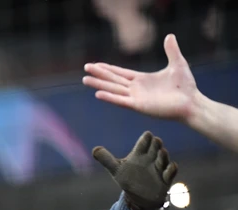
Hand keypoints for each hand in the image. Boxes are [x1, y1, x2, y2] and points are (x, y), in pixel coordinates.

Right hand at [83, 34, 199, 122]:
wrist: (191, 103)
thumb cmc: (186, 86)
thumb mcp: (177, 63)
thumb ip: (171, 51)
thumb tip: (169, 36)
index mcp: (142, 80)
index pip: (121, 73)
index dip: (108, 68)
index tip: (95, 65)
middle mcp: (135, 89)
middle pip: (113, 80)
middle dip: (99, 74)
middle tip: (85, 69)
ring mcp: (136, 98)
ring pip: (113, 89)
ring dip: (99, 84)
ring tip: (85, 79)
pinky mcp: (138, 106)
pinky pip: (121, 101)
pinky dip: (110, 97)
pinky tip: (98, 93)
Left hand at [93, 131, 177, 209]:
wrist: (139, 197)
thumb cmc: (128, 179)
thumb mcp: (116, 169)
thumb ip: (106, 159)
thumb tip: (94, 149)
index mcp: (139, 154)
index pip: (143, 143)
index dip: (145, 139)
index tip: (147, 134)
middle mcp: (151, 159)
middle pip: (156, 148)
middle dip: (156, 145)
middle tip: (156, 141)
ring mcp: (159, 168)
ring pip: (163, 159)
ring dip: (163, 156)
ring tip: (162, 152)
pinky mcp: (165, 179)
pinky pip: (170, 172)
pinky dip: (171, 170)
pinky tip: (170, 167)